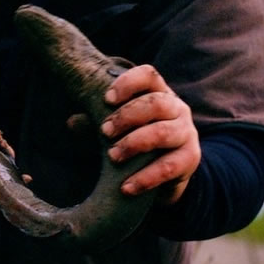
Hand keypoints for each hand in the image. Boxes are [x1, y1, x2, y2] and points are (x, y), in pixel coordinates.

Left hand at [100, 64, 199, 202]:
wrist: (167, 177)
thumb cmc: (137, 144)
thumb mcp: (118, 131)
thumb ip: (97, 124)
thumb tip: (72, 122)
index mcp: (159, 93)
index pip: (149, 76)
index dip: (128, 83)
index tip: (107, 99)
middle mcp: (177, 109)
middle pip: (156, 102)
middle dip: (126, 116)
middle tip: (104, 132)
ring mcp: (187, 133)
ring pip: (163, 132)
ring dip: (134, 144)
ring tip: (113, 157)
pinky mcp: (190, 159)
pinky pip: (168, 167)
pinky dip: (145, 178)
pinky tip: (126, 187)